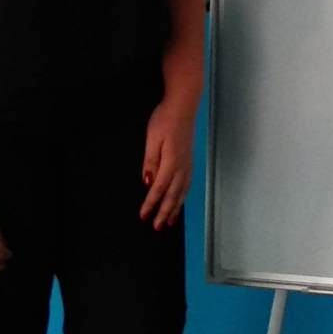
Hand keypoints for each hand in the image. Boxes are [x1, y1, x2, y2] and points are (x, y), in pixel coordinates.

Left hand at [140, 98, 195, 229]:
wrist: (183, 106)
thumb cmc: (165, 119)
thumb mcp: (152, 139)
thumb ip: (150, 162)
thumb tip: (147, 182)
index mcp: (171, 162)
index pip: (159, 188)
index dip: (151, 204)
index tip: (143, 216)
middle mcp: (182, 166)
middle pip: (173, 195)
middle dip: (164, 212)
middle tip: (157, 227)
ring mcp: (188, 164)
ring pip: (182, 192)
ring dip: (175, 208)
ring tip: (169, 221)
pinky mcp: (189, 160)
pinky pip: (186, 184)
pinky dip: (182, 196)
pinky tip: (179, 200)